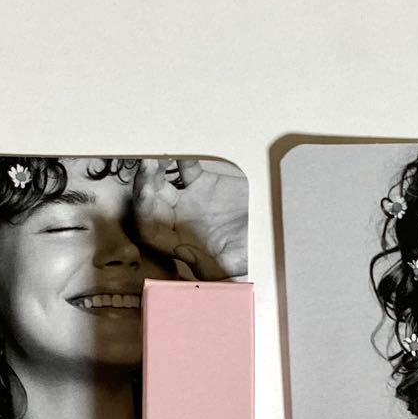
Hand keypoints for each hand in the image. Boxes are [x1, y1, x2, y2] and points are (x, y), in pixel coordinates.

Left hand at [132, 159, 248, 278]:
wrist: (273, 228)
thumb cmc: (252, 252)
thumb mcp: (232, 265)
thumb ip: (206, 265)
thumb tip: (181, 252)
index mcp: (180, 243)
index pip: (150, 231)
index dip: (143, 213)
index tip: (147, 193)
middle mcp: (179, 223)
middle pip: (150, 205)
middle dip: (144, 187)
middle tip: (148, 168)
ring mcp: (188, 203)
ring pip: (161, 185)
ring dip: (154, 172)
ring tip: (156, 159)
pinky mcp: (202, 185)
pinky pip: (184, 170)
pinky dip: (179, 159)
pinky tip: (176, 153)